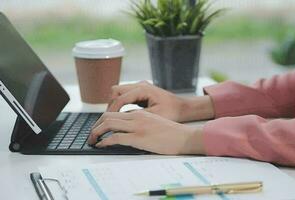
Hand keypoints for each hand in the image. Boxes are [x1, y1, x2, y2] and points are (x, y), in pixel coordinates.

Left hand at [88, 111, 205, 154]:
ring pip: (108, 124)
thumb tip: (127, 131)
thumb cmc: (171, 133)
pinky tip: (102, 145)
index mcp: (139, 113)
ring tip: (92, 141)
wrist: (184, 137)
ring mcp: (137, 126)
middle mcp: (136, 116)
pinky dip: (105, 141)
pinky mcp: (139, 137)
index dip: (102, 120)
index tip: (98, 129)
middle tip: (91, 136)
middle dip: (95, 126)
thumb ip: (140, 123)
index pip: (114, 112)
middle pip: (107, 116)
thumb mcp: (154, 123)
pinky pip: (116, 137)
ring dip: (96, 132)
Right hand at [107, 81, 214, 121]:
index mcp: (144, 89)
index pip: (120, 98)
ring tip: (113, 119)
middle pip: (115, 91)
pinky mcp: (141, 91)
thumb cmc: (172, 112)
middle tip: (108, 120)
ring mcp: (140, 86)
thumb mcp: (154, 116)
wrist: (183, 107)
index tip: (107, 122)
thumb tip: (120, 121)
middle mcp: (140, 85)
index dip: (112, 111)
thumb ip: (136, 116)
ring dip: (114, 104)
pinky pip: (125, 95)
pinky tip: (121, 116)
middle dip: (110, 105)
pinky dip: (121, 104)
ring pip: (118, 92)